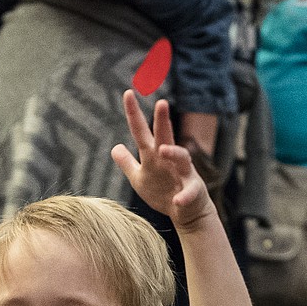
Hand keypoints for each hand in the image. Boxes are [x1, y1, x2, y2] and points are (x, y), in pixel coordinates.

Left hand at [112, 91, 212, 227]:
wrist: (187, 212)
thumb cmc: (162, 192)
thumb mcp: (140, 178)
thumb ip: (127, 163)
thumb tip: (114, 147)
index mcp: (154, 155)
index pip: (142, 131)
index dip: (134, 114)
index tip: (127, 93)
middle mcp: (169, 159)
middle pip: (165, 137)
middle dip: (163, 121)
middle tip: (161, 103)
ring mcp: (183, 173)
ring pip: (181, 159)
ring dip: (174, 153)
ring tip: (163, 150)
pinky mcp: (192, 191)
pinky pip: (188, 193)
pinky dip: (184, 196)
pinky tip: (177, 201)